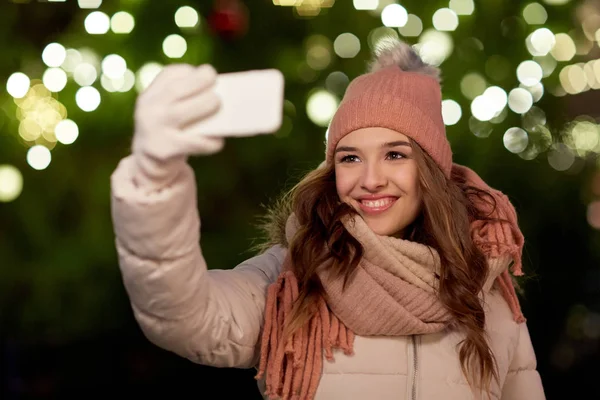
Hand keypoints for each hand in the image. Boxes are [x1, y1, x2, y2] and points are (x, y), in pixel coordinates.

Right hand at [131, 64, 224, 186]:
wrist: (148, 164)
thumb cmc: (169, 130)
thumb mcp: (167, 110)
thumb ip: (185, 100)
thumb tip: (222, 95)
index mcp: (150, 95)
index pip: (169, 75)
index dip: (190, 72)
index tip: (208, 73)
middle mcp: (148, 109)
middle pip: (175, 90)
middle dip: (200, 83)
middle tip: (218, 87)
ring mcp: (153, 129)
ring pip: (180, 113)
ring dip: (204, 106)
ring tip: (218, 105)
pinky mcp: (163, 150)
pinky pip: (192, 143)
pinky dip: (210, 142)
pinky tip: (219, 141)